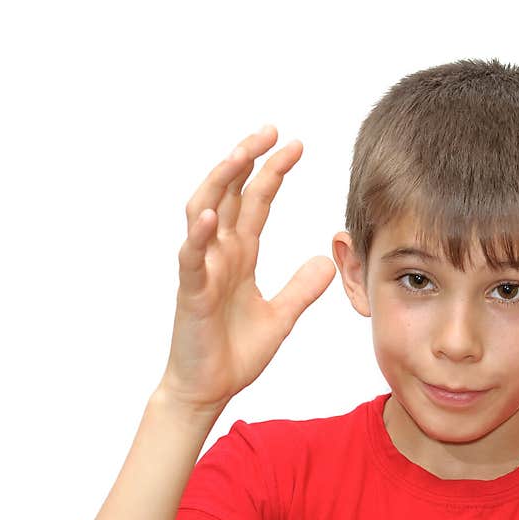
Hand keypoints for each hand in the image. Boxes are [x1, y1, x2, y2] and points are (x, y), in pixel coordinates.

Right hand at [159, 125, 335, 411]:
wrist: (210, 388)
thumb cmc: (235, 352)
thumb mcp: (281, 316)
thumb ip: (302, 288)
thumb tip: (327, 262)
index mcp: (240, 256)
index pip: (256, 202)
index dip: (273, 172)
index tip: (295, 145)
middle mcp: (220, 255)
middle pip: (229, 194)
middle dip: (247, 160)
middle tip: (270, 131)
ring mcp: (203, 271)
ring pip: (204, 213)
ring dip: (220, 182)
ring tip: (241, 154)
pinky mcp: (191, 294)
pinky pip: (191, 259)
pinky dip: (198, 236)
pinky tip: (211, 215)